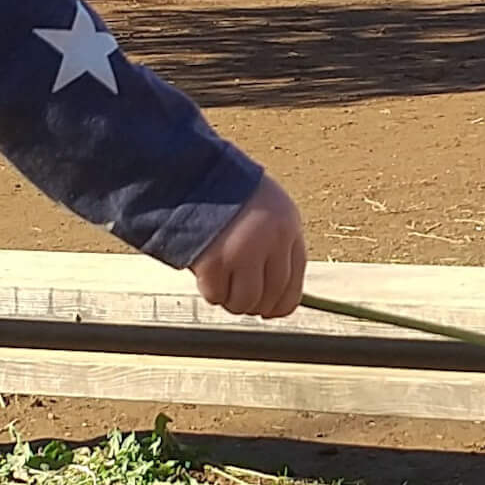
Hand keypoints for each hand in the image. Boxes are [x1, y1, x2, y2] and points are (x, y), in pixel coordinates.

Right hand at [191, 174, 307, 318]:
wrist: (190, 172)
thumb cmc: (226, 192)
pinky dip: (211, 292)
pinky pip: (217, 295)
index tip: (270, 312)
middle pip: (271, 296)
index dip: (282, 304)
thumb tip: (275, 293)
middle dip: (255, 305)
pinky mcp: (214, 261)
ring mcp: (243, 252)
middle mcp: (271, 241)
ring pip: (245, 302)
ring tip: (221, 284)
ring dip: (232, 301)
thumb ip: (274, 243)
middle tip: (238, 299)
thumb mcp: (265, 209)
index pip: (294, 281)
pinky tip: (205, 276)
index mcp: (288, 226)